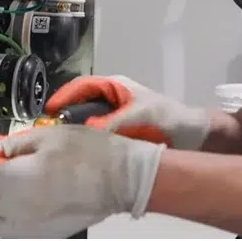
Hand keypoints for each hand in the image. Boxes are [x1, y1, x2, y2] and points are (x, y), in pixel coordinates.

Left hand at [0, 125, 165, 237]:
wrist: (121, 179)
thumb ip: (14, 144)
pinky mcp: (41, 235)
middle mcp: (17, 209)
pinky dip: (0, 219)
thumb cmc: (90, 153)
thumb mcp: (49, 135)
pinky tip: (10, 202)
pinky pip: (7, 231)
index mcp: (16, 181)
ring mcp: (28, 227)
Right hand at [48, 75, 210, 149]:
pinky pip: (97, 138)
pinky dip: (87, 145)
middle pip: (79, 105)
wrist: (193, 137)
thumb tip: (87, 130)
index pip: (82, 86)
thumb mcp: (143, 115)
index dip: (63, 96)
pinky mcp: (117, 136)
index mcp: (115, 87)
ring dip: (75, 133)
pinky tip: (80, 156)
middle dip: (65, 117)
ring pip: (86, 123)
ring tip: (60, 145)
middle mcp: (111, 101)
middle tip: (50, 133)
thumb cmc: (170, 117)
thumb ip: (115, 121)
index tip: (49, 112)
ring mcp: (113, 119)